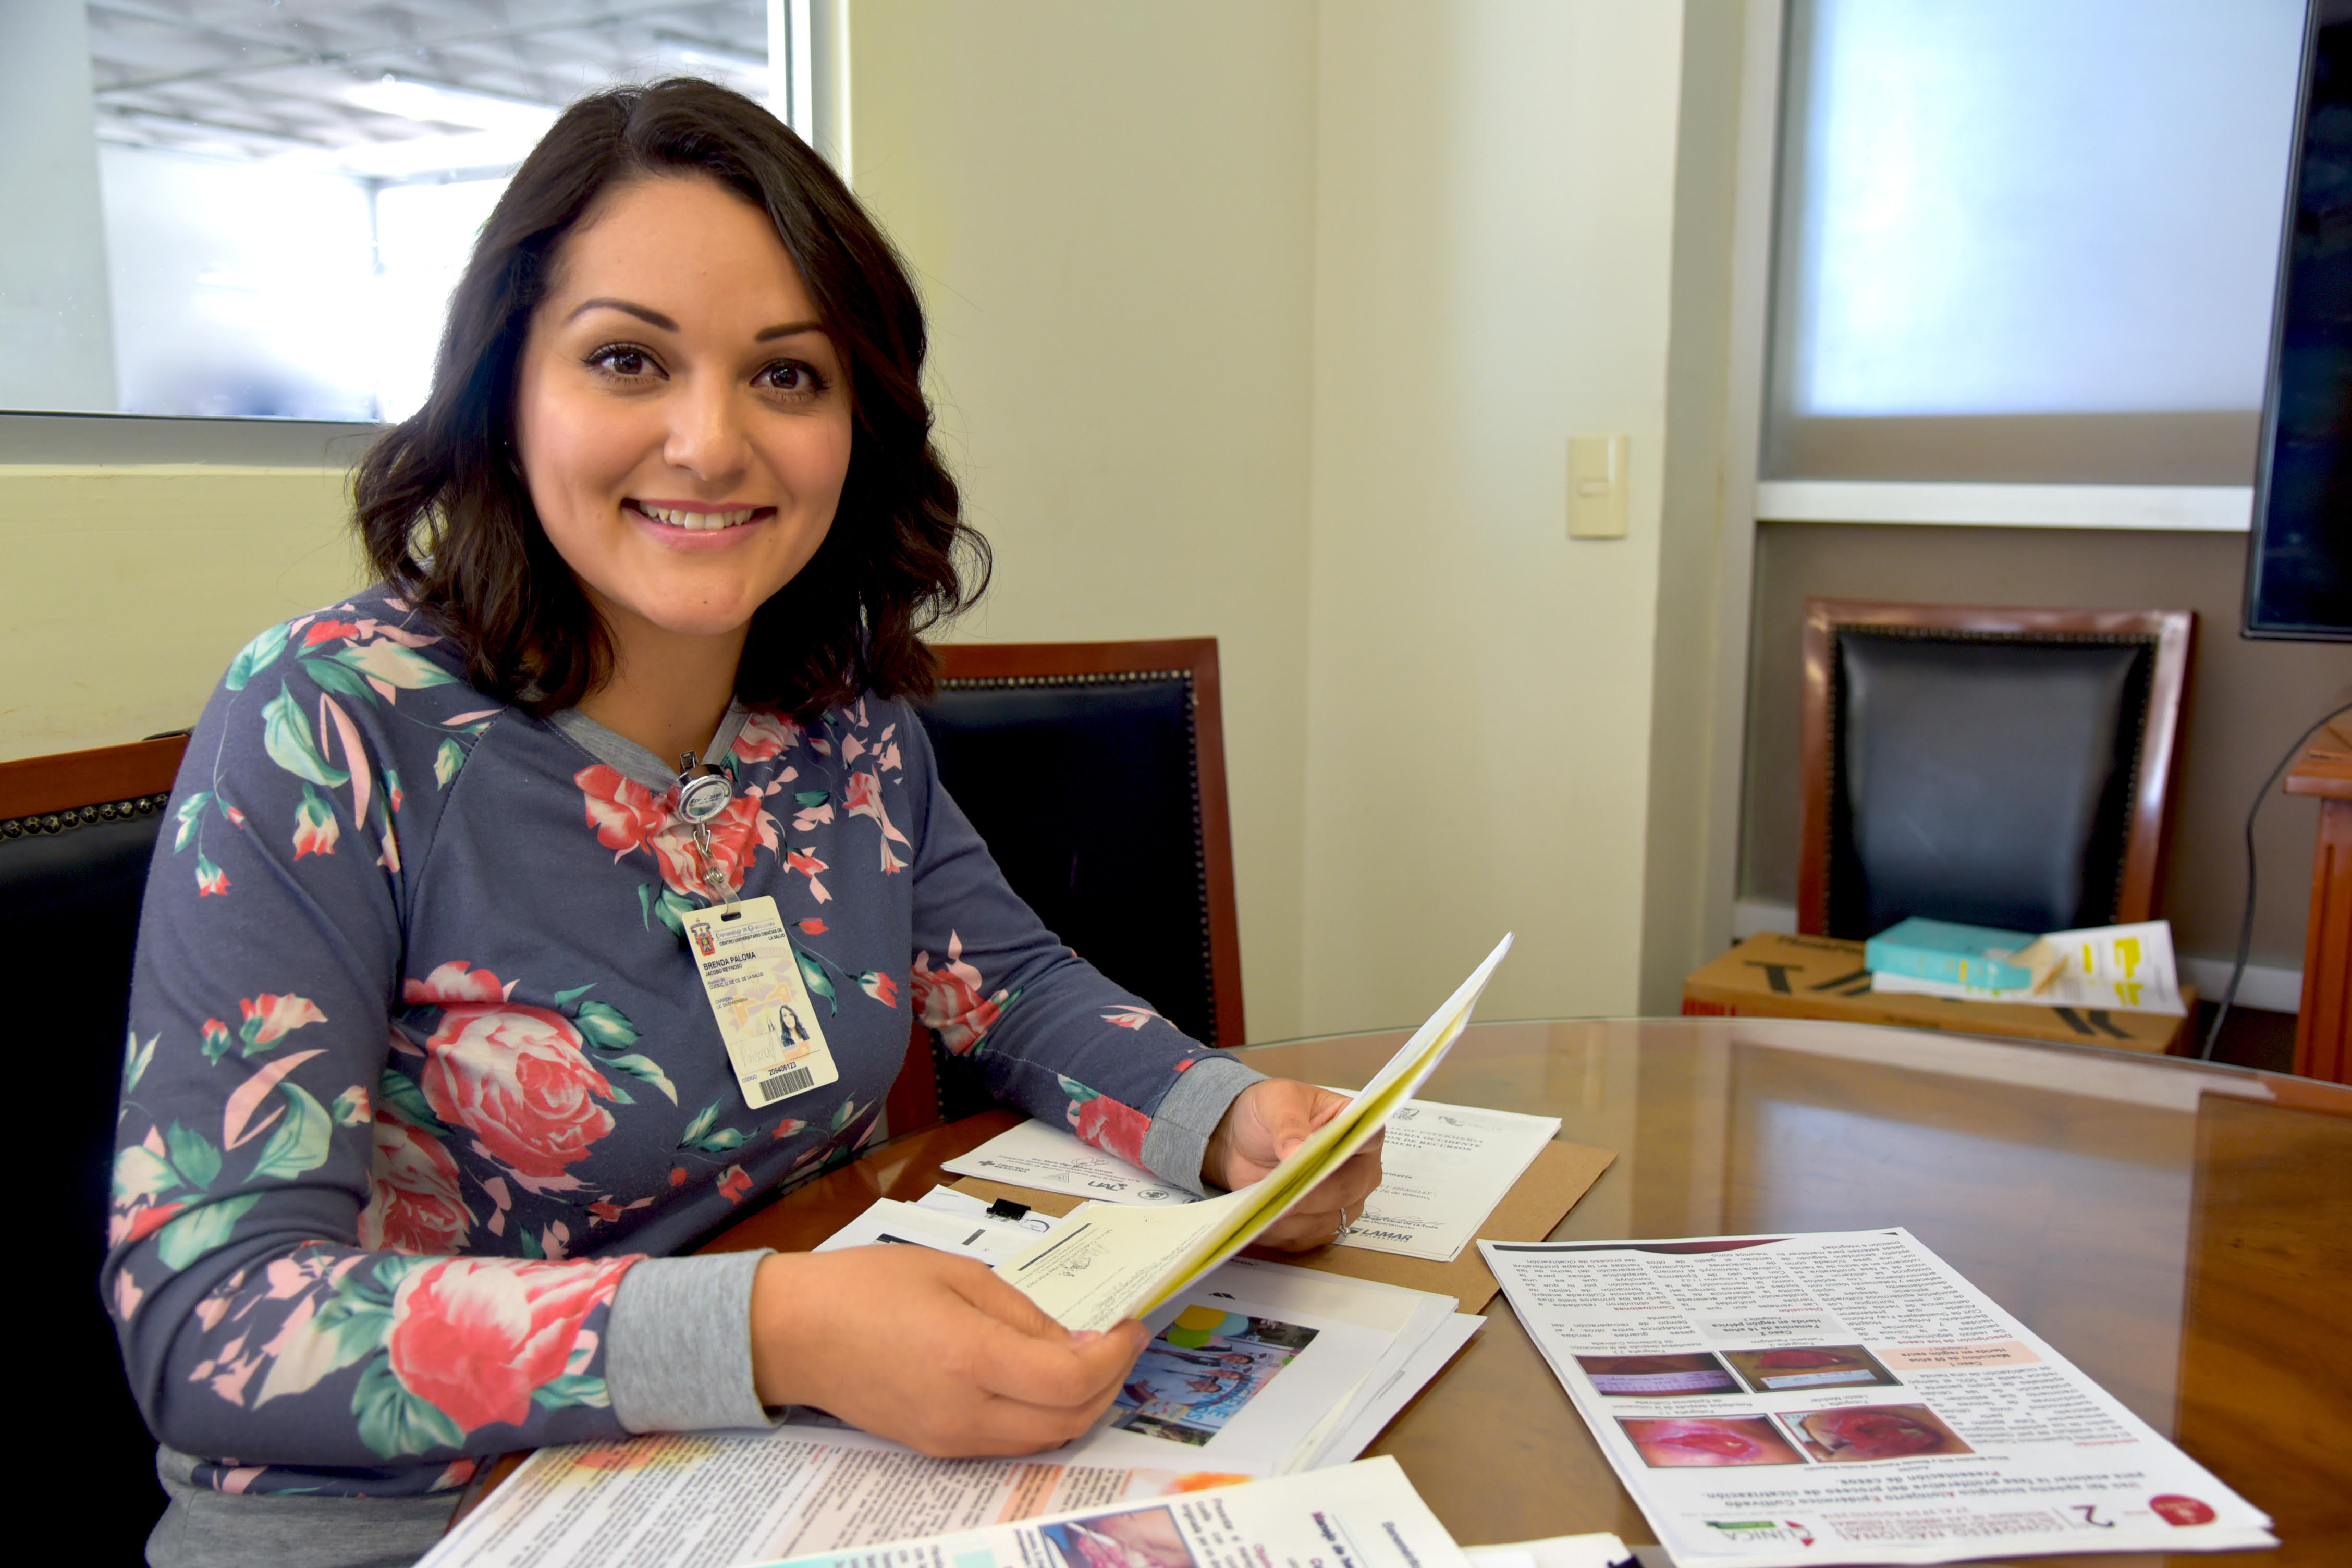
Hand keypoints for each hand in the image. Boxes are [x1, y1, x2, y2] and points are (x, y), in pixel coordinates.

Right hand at [749, 1246, 1149, 1455]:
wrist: (795, 1334)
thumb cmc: (867, 1288)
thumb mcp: (956, 1273)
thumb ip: (1023, 1311)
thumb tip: (1076, 1340)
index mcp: (969, 1357)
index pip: (1072, 1380)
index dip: (1115, 1356)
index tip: (1129, 1326)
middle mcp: (964, 1411)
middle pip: (1070, 1420)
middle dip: (1110, 1382)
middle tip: (1117, 1341)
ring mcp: (951, 1438)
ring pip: (1045, 1439)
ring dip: (1081, 1404)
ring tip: (1087, 1358)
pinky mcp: (938, 1447)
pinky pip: (1011, 1443)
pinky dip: (1043, 1416)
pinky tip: (1042, 1378)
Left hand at [1200, 1077, 1383, 1250]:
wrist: (1242, 1138)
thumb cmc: (1269, 1112)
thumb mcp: (1276, 1101)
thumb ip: (1288, 1124)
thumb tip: (1297, 1152)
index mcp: (1357, 1127)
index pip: (1369, 1137)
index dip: (1351, 1147)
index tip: (1320, 1154)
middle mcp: (1359, 1168)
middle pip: (1347, 1189)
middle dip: (1312, 1193)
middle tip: (1281, 1193)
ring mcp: (1342, 1201)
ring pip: (1326, 1220)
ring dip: (1293, 1218)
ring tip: (1262, 1208)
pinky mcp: (1318, 1223)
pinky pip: (1305, 1238)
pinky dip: (1281, 1232)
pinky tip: (1259, 1221)